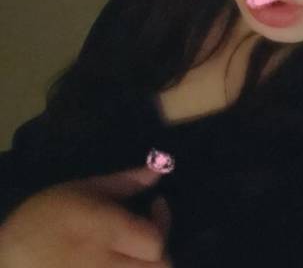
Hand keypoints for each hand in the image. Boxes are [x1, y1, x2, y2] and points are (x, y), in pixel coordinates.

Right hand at [0, 165, 172, 266]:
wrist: (8, 255)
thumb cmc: (46, 216)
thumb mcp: (83, 188)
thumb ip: (125, 181)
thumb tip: (159, 168)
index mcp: (104, 232)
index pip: (155, 241)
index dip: (163, 223)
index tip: (155, 206)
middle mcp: (105, 265)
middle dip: (158, 252)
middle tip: (147, 235)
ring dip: (145, 266)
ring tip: (134, 253)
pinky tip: (120, 262)